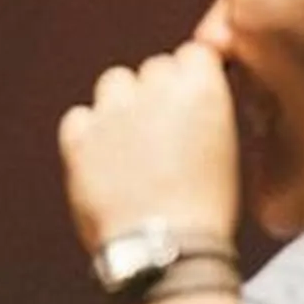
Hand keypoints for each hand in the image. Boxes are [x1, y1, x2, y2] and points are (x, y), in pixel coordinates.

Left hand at [57, 40, 238, 252]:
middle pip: (153, 68)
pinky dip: (87, 133)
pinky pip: (78, 117)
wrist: (165, 249)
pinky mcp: (78, 137)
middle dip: (157, 93)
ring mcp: (112, 111)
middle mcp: (155, 90)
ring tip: (130, 146)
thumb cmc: (205, 211)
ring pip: (114, 83)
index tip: (190, 100)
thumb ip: (204, 113)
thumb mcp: (226, 151)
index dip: (191, 78)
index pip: (193, 54)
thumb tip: (187, 105)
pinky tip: (102, 161)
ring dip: (122, 105)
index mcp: (201, 90)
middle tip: (161, 134)